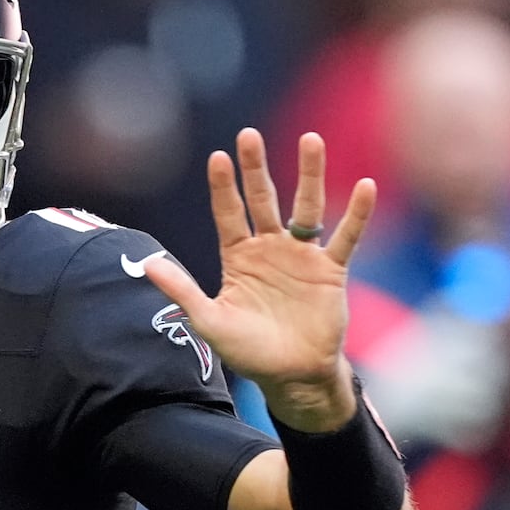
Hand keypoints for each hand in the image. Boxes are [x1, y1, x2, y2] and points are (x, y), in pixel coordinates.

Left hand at [144, 128, 376, 427]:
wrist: (291, 376)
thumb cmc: (247, 351)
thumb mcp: (208, 320)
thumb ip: (181, 290)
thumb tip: (146, 263)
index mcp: (237, 257)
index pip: (228, 212)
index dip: (223, 186)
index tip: (218, 156)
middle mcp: (268, 248)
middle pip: (263, 198)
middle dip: (256, 167)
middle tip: (249, 134)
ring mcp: (301, 256)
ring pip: (306, 206)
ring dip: (308, 174)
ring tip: (311, 139)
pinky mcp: (330, 270)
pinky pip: (345, 236)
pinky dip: (355, 213)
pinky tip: (364, 186)